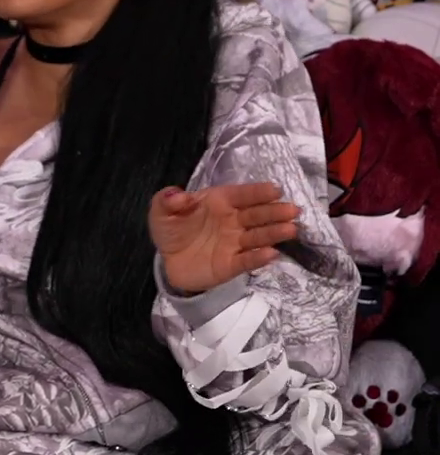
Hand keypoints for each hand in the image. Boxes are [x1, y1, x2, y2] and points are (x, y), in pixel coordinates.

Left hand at [151, 182, 300, 294]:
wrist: (169, 260)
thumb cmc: (172, 229)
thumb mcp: (161, 211)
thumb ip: (167, 200)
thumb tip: (179, 196)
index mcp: (218, 202)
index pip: (241, 195)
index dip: (257, 192)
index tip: (275, 189)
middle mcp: (232, 221)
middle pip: (256, 214)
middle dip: (274, 211)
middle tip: (293, 210)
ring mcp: (234, 243)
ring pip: (257, 236)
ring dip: (273, 233)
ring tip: (290, 229)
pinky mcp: (232, 264)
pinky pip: (247, 260)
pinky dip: (258, 258)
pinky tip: (271, 254)